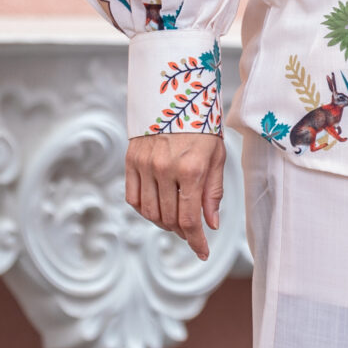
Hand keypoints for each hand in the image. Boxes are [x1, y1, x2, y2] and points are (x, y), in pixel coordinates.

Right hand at [126, 130, 225, 260]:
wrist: (176, 95)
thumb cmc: (202, 126)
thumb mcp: (216, 157)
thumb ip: (213, 192)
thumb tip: (210, 224)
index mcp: (191, 169)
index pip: (189, 218)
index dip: (196, 241)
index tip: (202, 252)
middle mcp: (165, 169)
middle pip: (169, 218)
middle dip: (182, 231)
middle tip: (191, 231)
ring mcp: (144, 165)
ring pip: (149, 212)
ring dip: (163, 223)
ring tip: (175, 219)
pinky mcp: (131, 160)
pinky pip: (133, 198)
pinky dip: (145, 209)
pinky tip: (157, 207)